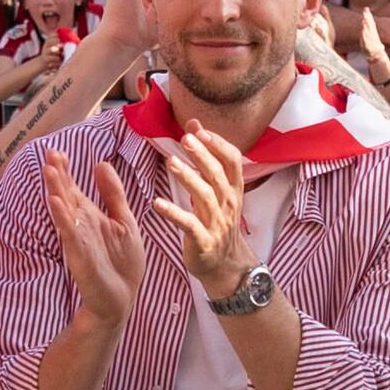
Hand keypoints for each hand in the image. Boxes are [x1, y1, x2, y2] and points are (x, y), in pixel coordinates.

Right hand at [44, 150, 149, 333]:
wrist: (122, 298)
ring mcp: (78, 240)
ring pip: (65, 211)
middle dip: (58, 175)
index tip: (57, 150)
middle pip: (66, 195)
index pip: (73, 189)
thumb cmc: (121, 263)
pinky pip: (70, 234)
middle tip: (49, 153)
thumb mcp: (124, 220)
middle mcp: (80, 225)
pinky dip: (63, 218)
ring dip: (56, 191)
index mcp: (90, 216)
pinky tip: (55, 203)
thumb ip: (113, 194)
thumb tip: (101, 163)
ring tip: (49, 171)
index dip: (66, 171)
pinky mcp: (80, 256)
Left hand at [155, 123, 254, 303]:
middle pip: (217, 175)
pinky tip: (157, 203)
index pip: (233, 161)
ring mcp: (217, 223)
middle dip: (202, 155)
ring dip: (188, 178)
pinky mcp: (203, 241)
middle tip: (186, 139)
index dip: (218, 144)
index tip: (200, 130)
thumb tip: (193, 124)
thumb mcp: (216, 190)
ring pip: (205, 196)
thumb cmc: (216, 221)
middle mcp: (228, 203)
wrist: (224, 265)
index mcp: (232, 189)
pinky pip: (188, 225)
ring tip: (171, 163)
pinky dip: (173, 213)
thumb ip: (206, 158)